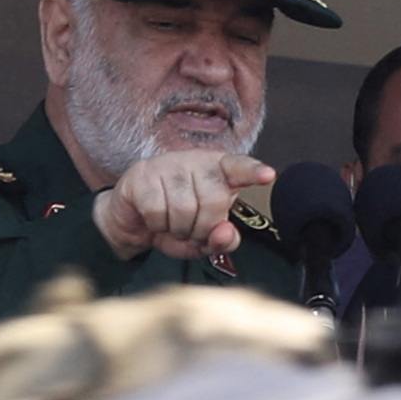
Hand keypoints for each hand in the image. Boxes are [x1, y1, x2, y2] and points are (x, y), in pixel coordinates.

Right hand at [94, 150, 273, 261]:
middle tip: (191, 231)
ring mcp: (169, 164)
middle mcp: (197, 160)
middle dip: (203, 228)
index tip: (269, 175)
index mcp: (219, 169)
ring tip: (172, 225)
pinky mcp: (142, 174)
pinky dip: (157, 225)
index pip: (240, 167)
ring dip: (178, 229)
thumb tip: (225, 233)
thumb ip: (223, 239)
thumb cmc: (174, 224)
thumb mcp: (203, 239)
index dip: (254, 172)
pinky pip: (157, 210)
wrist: (131, 222)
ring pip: (185, 208)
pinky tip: (153, 219)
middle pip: (215, 200)